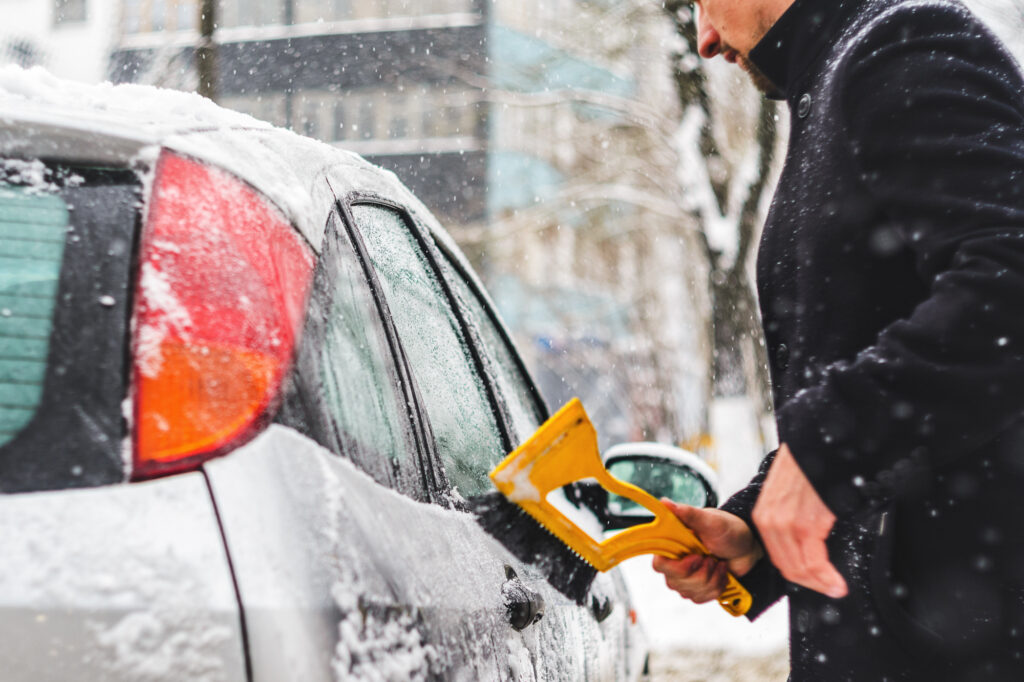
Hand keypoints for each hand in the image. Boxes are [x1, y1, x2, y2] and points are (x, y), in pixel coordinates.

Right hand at [651, 500, 762, 604]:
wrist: (747, 547)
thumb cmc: (729, 530)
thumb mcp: (710, 521)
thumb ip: (687, 513)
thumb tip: (664, 502)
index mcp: (673, 544)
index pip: (659, 565)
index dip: (677, 567)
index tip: (697, 558)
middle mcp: (675, 561)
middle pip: (675, 582)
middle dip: (701, 573)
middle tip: (712, 558)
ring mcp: (685, 577)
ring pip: (689, 592)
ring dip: (711, 579)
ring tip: (719, 563)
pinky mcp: (697, 588)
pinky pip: (700, 598)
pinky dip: (715, 588)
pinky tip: (721, 574)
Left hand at [752, 443, 847, 598]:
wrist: (819, 443)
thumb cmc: (810, 464)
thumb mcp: (791, 492)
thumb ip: (792, 514)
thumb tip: (809, 535)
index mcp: (764, 514)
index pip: (777, 555)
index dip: (797, 573)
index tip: (815, 580)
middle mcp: (769, 521)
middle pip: (786, 566)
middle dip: (809, 582)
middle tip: (829, 589)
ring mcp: (785, 525)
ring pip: (799, 569)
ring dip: (820, 584)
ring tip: (836, 588)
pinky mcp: (804, 526)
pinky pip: (813, 563)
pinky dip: (827, 578)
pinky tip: (838, 584)